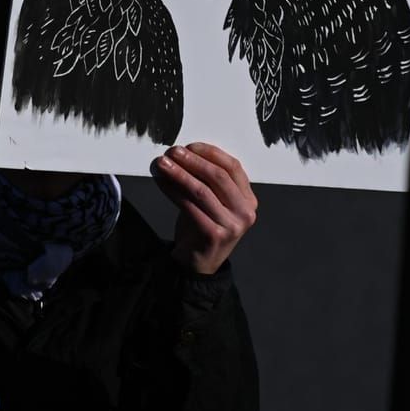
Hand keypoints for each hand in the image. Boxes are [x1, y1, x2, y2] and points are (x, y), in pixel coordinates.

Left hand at [151, 142, 257, 276]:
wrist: (198, 264)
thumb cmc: (203, 227)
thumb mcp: (213, 202)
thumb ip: (206, 181)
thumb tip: (182, 154)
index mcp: (248, 200)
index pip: (233, 167)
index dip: (211, 153)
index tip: (190, 146)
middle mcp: (245, 212)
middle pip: (218, 177)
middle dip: (193, 161)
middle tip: (173, 152)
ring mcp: (232, 225)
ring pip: (202, 190)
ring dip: (179, 173)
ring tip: (162, 164)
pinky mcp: (214, 235)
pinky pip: (189, 206)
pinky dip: (172, 191)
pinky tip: (161, 182)